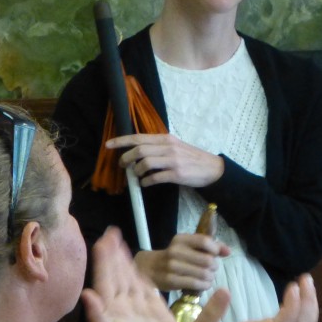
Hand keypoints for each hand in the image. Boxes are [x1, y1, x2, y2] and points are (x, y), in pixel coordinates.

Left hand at [80, 228, 180, 321]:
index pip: (105, 279)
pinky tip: (136, 264)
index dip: (103, 259)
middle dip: (113, 253)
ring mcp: (138, 307)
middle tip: (111, 231)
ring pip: (129, 277)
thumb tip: (86, 293)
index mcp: (110, 310)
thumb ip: (98, 318)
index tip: (102, 239)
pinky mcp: (154, 310)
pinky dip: (140, 273)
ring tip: (120, 241)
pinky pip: (145, 286)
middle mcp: (122, 305)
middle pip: (116, 273)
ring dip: (124, 259)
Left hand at [107, 133, 225, 187]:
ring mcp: (173, 160)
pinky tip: (145, 184)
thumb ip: (159, 147)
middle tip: (122, 165)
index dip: (122, 141)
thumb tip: (138, 152)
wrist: (212, 168)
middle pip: (140, 150)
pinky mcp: (177, 174)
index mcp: (166, 139)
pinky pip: (155, 178)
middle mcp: (168, 147)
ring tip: (136, 176)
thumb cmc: (192, 158)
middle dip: (126, 158)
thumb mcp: (176, 146)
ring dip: (136, 171)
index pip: (139, 137)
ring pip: (145, 163)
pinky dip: (146, 182)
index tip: (108, 145)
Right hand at [135, 233, 230, 292]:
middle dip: (214, 266)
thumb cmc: (174, 256)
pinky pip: (196, 284)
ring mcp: (173, 266)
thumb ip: (209, 246)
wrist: (150, 268)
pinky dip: (204, 285)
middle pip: (207, 259)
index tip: (216, 254)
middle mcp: (176, 251)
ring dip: (210, 277)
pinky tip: (203, 284)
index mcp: (180, 239)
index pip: (204, 241)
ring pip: (203, 273)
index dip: (215, 249)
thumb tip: (228, 251)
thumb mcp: (187, 246)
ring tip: (208, 277)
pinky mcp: (172, 281)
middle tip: (212, 269)